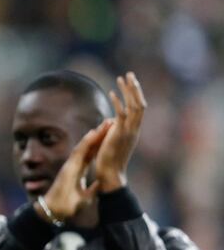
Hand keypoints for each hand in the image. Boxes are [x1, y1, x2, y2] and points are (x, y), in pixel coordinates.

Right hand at [38, 119, 110, 221]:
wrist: (56, 210)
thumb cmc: (68, 204)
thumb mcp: (86, 196)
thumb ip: (93, 188)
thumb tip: (102, 184)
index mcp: (78, 171)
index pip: (91, 155)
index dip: (100, 145)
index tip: (109, 136)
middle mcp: (74, 165)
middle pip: (89, 147)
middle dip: (99, 136)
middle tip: (110, 124)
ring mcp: (71, 164)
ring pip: (85, 146)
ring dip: (95, 134)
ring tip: (105, 124)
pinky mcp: (69, 166)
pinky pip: (79, 151)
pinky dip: (86, 142)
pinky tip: (94, 133)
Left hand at [93, 72, 145, 191]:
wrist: (110, 175)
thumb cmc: (109, 161)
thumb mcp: (113, 141)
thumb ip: (113, 129)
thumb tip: (109, 121)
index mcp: (133, 130)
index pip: (139, 108)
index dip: (135, 94)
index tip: (130, 82)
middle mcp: (134, 129)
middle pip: (140, 103)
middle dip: (135, 88)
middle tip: (129, 74)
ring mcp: (129, 132)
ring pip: (135, 106)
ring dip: (129, 91)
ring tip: (122, 78)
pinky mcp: (120, 135)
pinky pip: (122, 115)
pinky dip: (118, 103)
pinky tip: (112, 93)